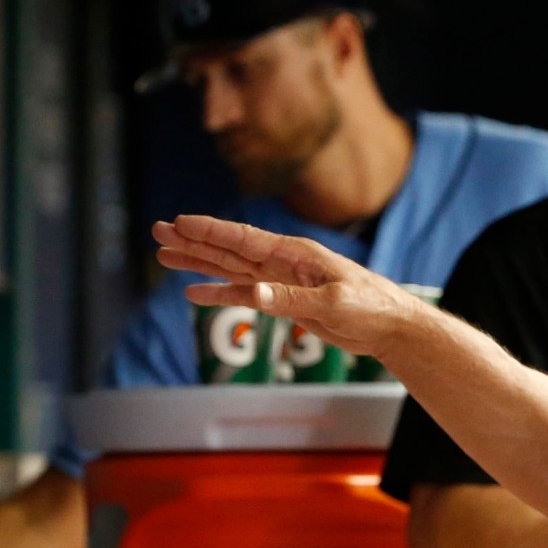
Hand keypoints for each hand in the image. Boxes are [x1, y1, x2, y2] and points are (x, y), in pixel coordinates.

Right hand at [152, 215, 430, 359]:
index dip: (210, 231)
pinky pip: (242, 293)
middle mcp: (281, 262)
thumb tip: (253, 293)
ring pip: (229, 268)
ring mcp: (280, 280)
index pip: (243, 239)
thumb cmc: (370, 306)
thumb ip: (291, 300)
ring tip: (165, 255)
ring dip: (197, 261)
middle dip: (192, 240)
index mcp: (294, 254)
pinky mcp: (283, 300)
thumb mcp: (334, 304)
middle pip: (227, 249)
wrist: (389, 324)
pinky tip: (194, 291)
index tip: (180, 222)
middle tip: (158, 231)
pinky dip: (218, 292)